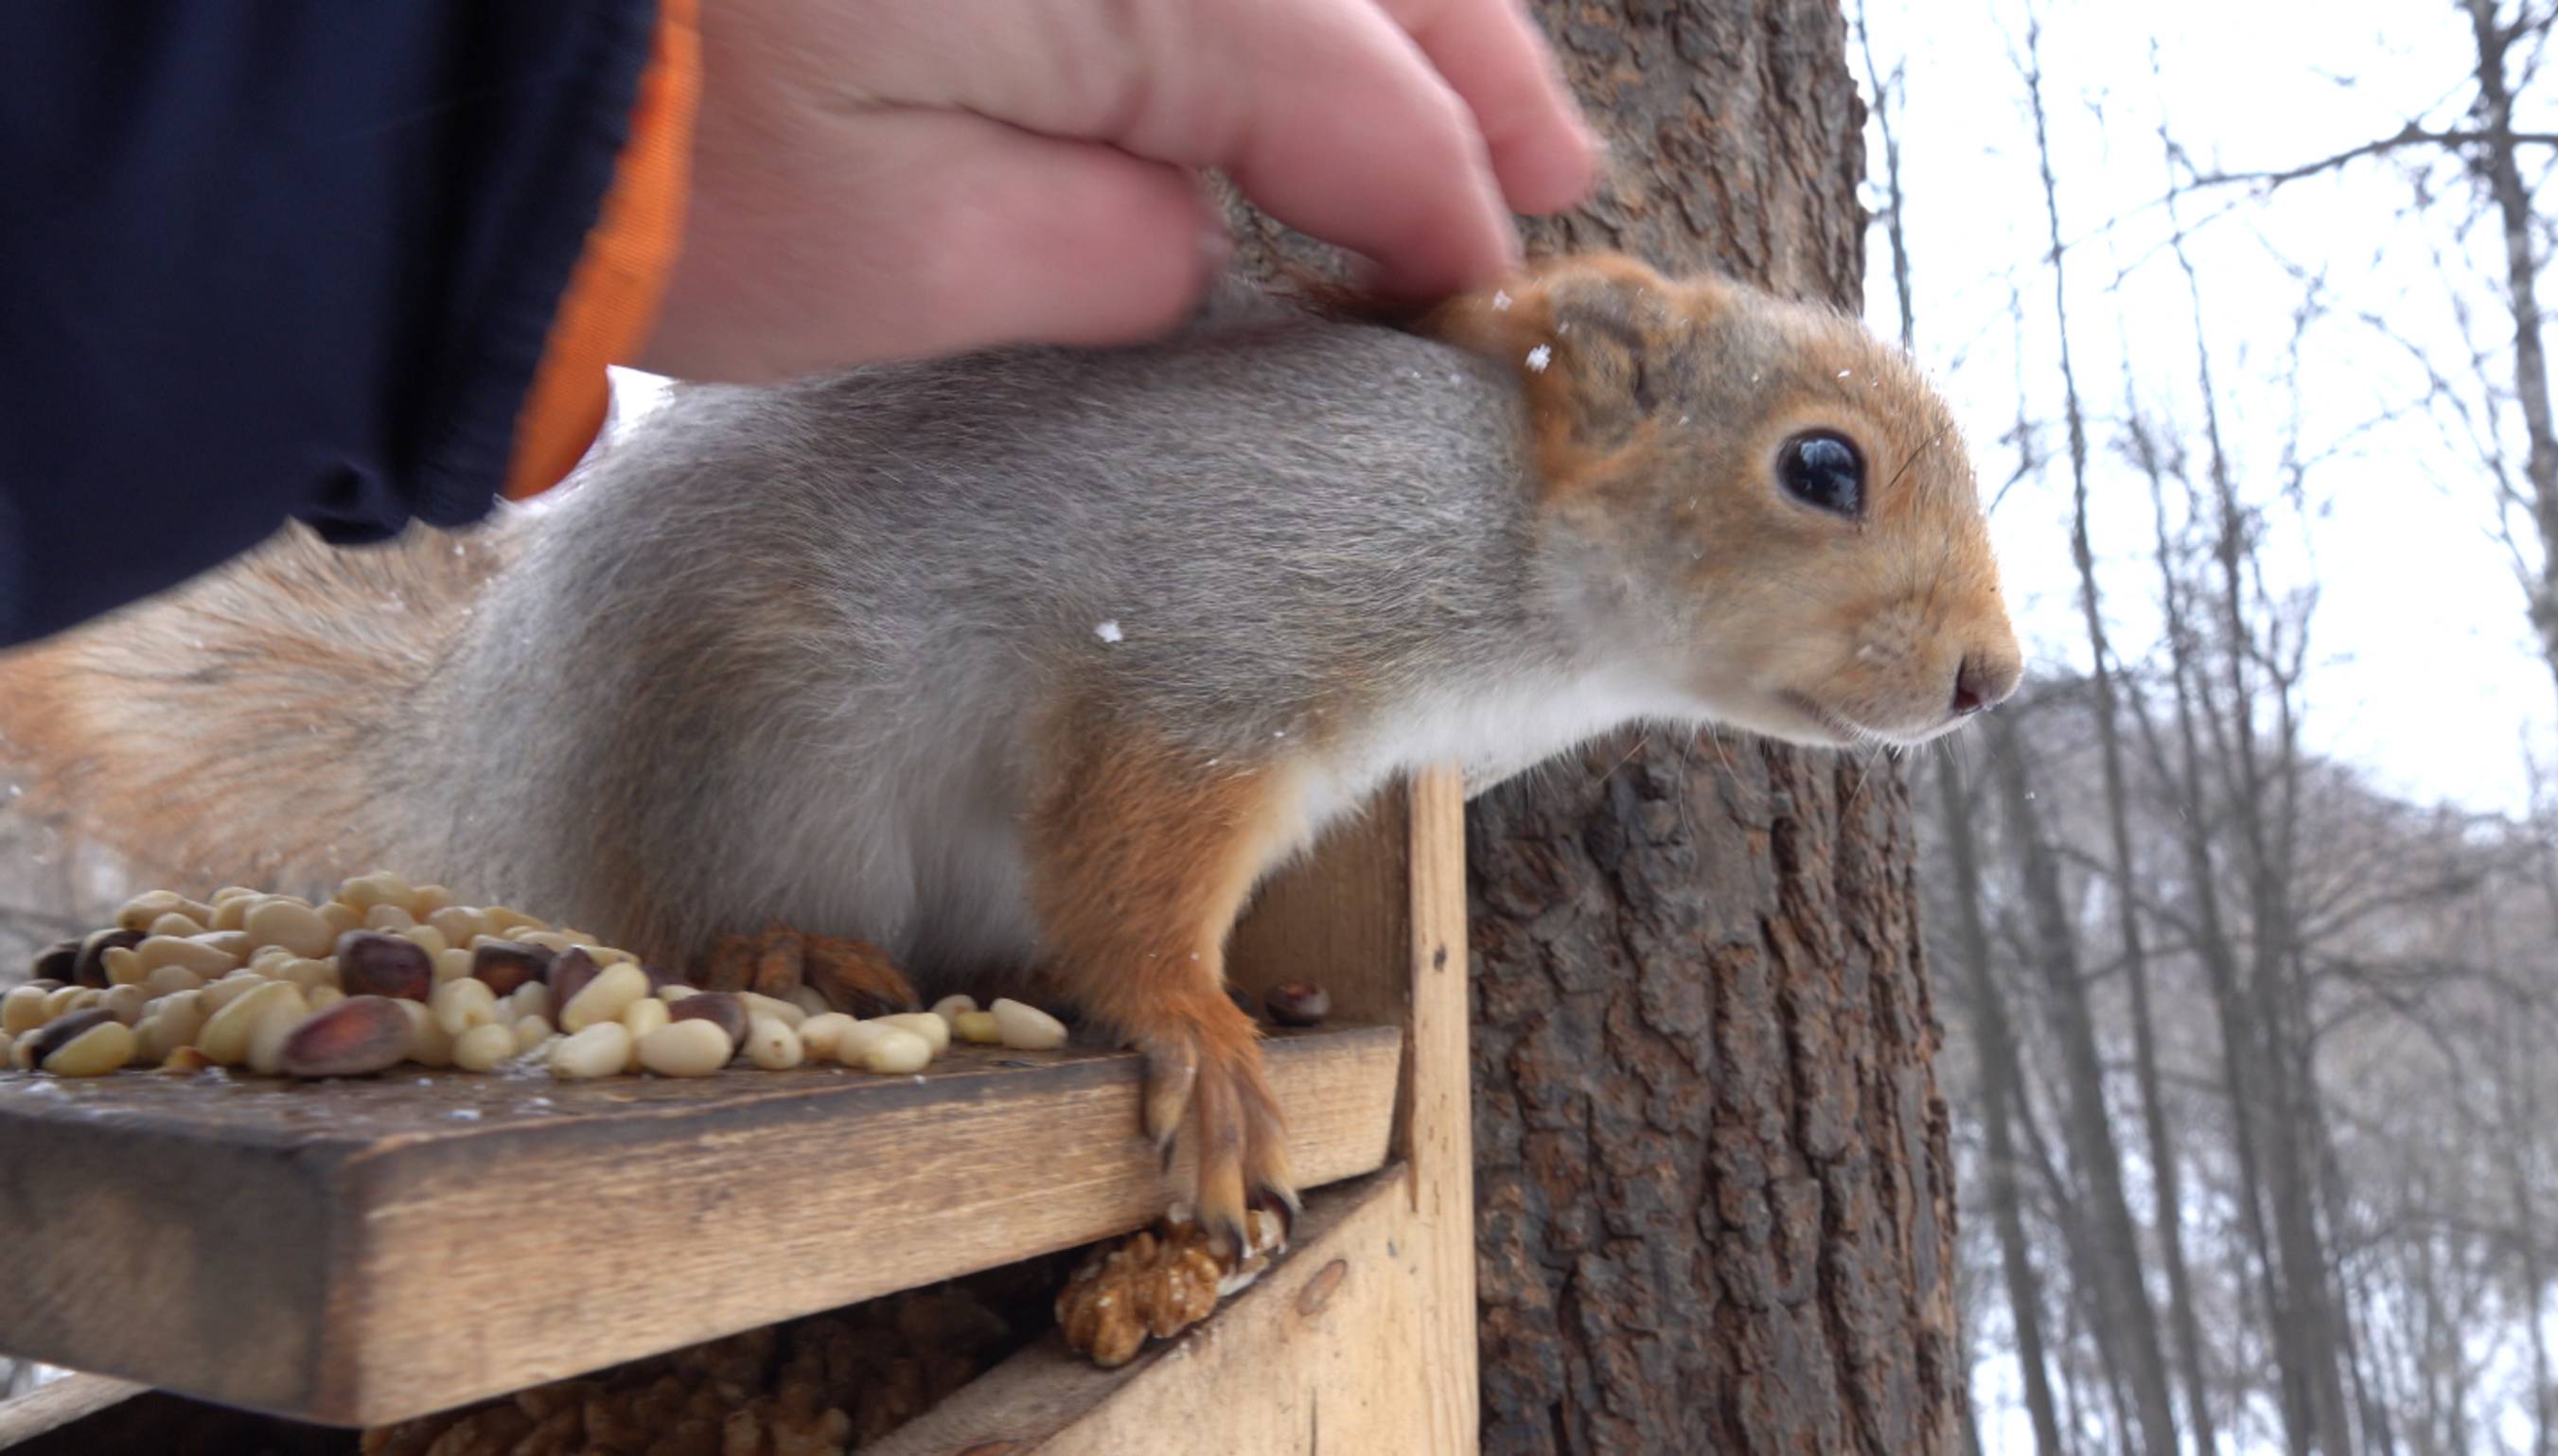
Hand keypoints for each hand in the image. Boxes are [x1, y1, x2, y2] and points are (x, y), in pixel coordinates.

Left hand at [636, 0, 1599, 381]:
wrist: (450, 31)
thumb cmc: (665, 148)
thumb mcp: (917, 255)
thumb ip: (1124, 249)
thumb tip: (1205, 242)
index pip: (1360, 106)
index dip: (1438, 216)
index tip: (1478, 316)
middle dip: (1472, 79)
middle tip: (1551, 180)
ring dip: (1399, 18)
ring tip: (1472, 105)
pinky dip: (1283, 8)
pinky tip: (1300, 55)